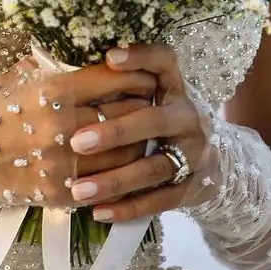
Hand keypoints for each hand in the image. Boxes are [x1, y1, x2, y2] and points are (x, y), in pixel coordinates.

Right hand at [0, 53, 157, 210]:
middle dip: (144, 107)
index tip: (147, 75)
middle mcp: (62, 126)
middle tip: (153, 103)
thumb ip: (59, 65)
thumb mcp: (22, 73)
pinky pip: (106, 184)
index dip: (136, 75)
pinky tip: (127, 164)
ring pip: (124, 153)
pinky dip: (121, 173)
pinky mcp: (60, 192)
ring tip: (146, 134)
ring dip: (140, 143)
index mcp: (53, 91)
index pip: (113, 79)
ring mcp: (62, 163)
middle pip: (124, 115)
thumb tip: (97, 54)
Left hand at [65, 43, 213, 222]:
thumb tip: (60, 67)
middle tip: (77, 142)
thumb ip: (117, 82)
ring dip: (115, 180)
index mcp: (175, 86)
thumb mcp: (149, 92)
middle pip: (155, 120)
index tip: (109, 58)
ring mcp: (195, 154)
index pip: (164, 61)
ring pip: (154, 168)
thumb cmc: (158, 116)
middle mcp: (188, 116)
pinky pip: (160, 201)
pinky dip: (129, 208)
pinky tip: (98, 212)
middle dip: (116, 132)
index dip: (140, 57)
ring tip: (78, 191)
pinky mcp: (193, 188)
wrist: (210, 158)